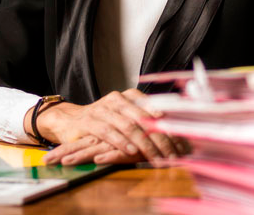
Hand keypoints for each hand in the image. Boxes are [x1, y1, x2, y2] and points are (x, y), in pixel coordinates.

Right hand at [29, 89, 177, 164]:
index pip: (155, 110)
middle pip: (145, 119)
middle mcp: (118, 99)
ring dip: (145, 144)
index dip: (170, 127)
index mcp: (130, 96)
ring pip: (130, 126)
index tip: (183, 143)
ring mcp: (103, 109)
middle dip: (162, 139)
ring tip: (158, 157)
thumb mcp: (125, 118)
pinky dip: (122, 142)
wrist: (70, 121)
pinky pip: (109, 132)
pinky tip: (132, 151)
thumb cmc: (103, 122)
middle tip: (174, 154)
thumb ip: (145, 122)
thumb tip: (175, 136)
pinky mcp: (90, 121)